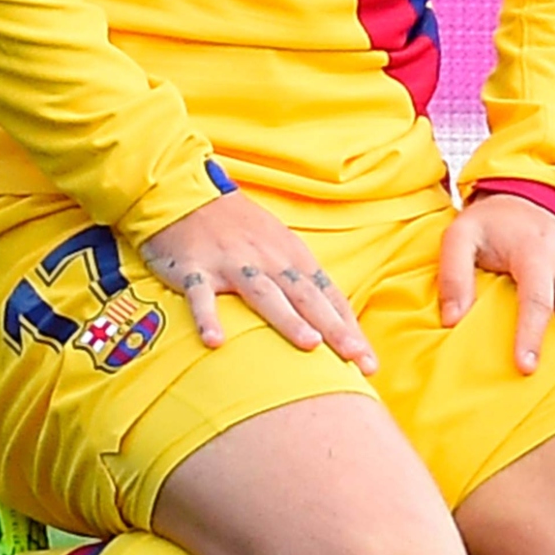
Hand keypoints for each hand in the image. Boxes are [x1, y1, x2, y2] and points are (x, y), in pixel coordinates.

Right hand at [138, 190, 377, 373]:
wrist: (186, 192)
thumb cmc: (238, 227)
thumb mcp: (277, 245)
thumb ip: (300, 279)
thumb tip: (331, 317)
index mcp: (291, 256)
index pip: (328, 295)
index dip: (350, 327)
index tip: (368, 361)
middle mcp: (268, 259)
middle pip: (307, 297)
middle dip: (335, 329)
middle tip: (356, 358)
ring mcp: (232, 263)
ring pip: (265, 294)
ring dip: (289, 319)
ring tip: (311, 345)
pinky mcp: (195, 268)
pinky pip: (202, 296)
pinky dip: (208, 317)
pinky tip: (215, 341)